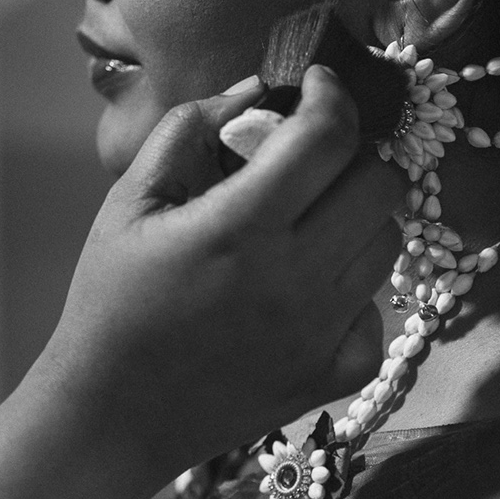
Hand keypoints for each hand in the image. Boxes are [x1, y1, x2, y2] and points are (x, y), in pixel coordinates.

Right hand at [35, 64, 403, 478]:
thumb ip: (189, 130)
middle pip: (381, 184)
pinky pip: (379, 308)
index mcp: (239, 228)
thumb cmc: (112, 299)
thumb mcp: (129, 200)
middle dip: (351, 153)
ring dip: (355, 214)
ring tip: (305, 220)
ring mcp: (322, 332)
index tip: (316, 82)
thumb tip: (254, 91)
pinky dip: (353, 286)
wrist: (113, 416)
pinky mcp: (336, 375)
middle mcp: (294, 279)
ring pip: (388, 241)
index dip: (332, 93)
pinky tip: (304, 286)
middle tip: (310, 157)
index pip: (329, 136)